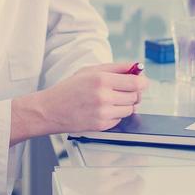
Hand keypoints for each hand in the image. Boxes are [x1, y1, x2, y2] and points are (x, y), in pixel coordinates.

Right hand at [11, 63, 148, 142]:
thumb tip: (136, 68)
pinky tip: (102, 109)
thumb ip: (115, 68)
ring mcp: (104, 113)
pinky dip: (115, 114)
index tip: (142, 81)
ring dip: (125, 104)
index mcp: (101, 79)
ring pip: (130, 109)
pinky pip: (120, 119)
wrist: (51, 110)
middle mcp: (104, 96)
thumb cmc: (69, 89)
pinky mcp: (102, 125)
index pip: (136, 82)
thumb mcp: (89, 71)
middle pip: (135, 96)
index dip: (143, 82)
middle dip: (133, 93)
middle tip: (123, 89)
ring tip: (110, 99)